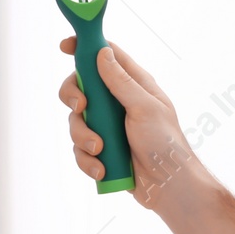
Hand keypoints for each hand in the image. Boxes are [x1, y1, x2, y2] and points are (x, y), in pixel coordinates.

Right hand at [59, 38, 211, 209]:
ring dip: (83, 136)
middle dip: (73, 97)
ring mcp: (107, 126)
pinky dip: (87, 160)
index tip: (65, 46)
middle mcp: (116, 102)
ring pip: (75, 122)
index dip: (84, 47)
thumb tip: (102, 53)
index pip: (105, 56)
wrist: (169, 187)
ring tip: (100, 149)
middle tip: (81, 108)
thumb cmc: (165, 143)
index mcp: (132, 84)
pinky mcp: (101, 150)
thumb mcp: (145, 108)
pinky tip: (102, 169)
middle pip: (80, 87)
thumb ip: (122, 82)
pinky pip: (80, 150)